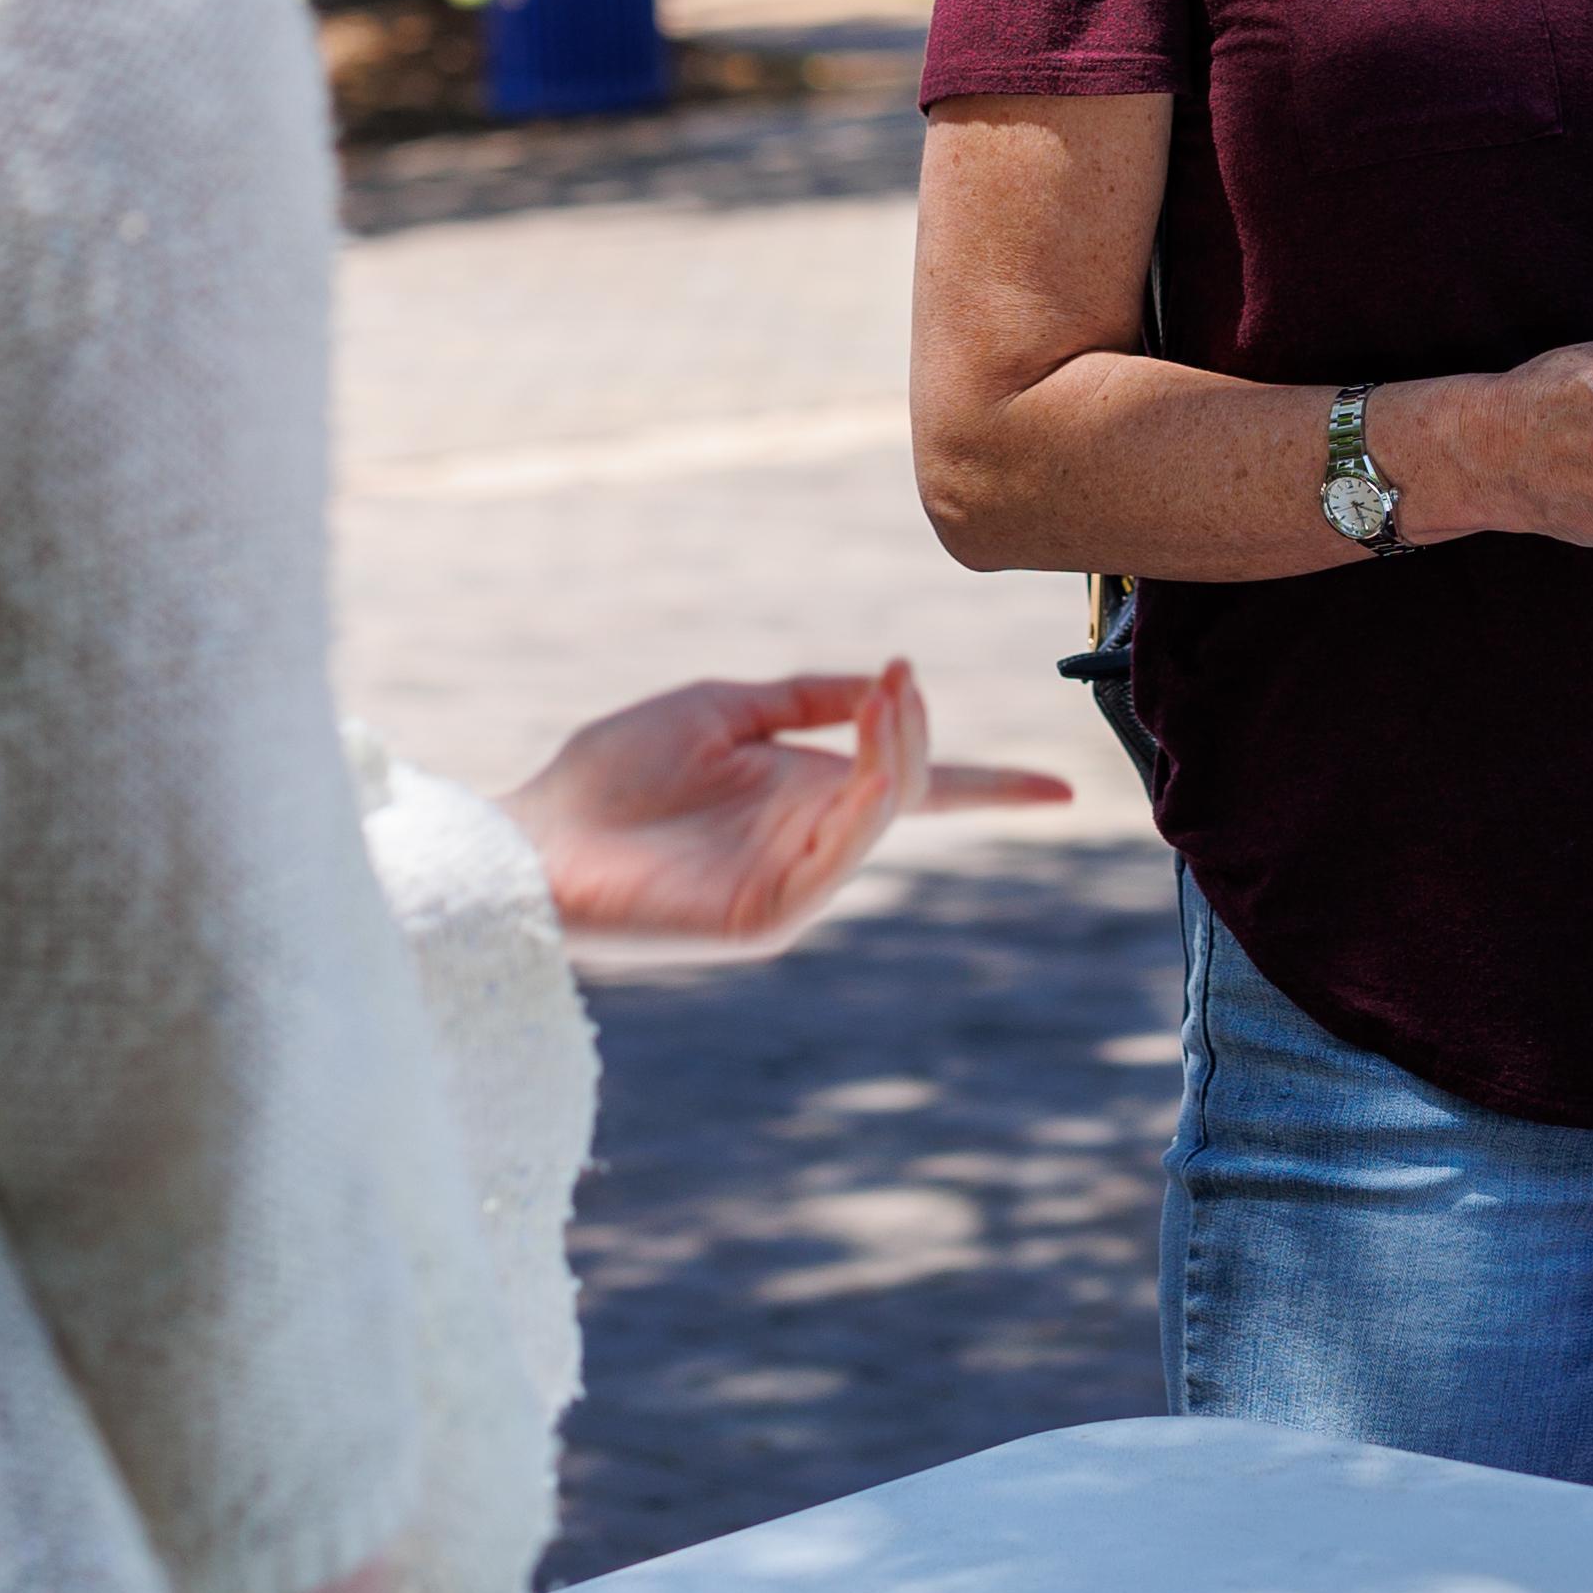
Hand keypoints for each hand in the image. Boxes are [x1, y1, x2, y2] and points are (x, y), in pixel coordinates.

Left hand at [495, 662, 1068, 948]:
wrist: (530, 842)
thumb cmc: (606, 778)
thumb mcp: (718, 710)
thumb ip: (801, 698)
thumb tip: (883, 682)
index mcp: (803, 797)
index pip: (916, 792)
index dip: (990, 789)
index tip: (1062, 790)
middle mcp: (810, 844)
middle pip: (910, 784)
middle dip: (916, 726)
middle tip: (897, 676)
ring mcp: (794, 885)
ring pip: (885, 811)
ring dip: (899, 747)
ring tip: (888, 689)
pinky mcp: (769, 917)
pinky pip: (845, 851)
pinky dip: (871, 792)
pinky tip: (867, 739)